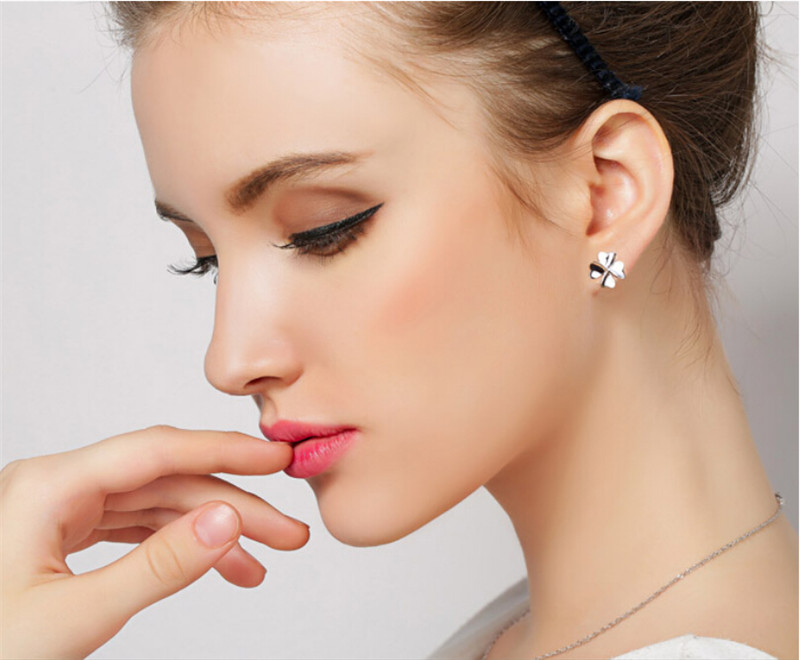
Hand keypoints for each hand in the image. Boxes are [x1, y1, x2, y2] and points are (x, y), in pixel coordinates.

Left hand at [0, 425, 308, 659]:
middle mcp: (57, 487)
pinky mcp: (66, 534)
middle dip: (231, 506)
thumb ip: (158, 567)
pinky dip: (179, 546)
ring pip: (157, 505)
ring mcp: (61, 510)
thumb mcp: (74, 618)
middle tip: (287, 533)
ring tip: (261, 561)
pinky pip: (137, 528)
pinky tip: (215, 563)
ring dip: (211, 531)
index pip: (155, 452)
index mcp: (47, 487)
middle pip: (165, 481)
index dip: (223, 451)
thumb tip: (227, 520)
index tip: (275, 461)